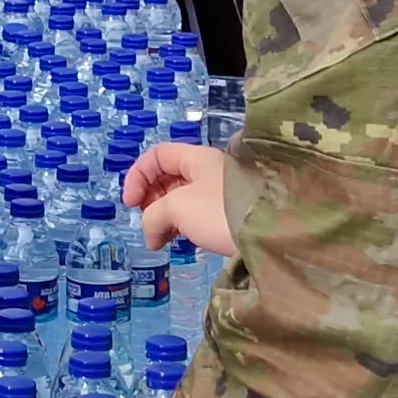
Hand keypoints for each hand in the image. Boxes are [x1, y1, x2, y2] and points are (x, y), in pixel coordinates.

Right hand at [121, 143, 235, 257]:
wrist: (268, 235)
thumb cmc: (219, 211)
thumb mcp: (177, 207)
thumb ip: (153, 215)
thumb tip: (151, 234)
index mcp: (197, 158)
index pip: (157, 156)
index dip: (137, 176)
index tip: (130, 203)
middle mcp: (209, 171)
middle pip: (168, 177)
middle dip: (150, 199)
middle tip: (147, 222)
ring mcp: (220, 194)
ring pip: (181, 199)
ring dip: (164, 217)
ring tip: (160, 239)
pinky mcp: (227, 216)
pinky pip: (196, 215)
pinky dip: (181, 226)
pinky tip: (179, 242)